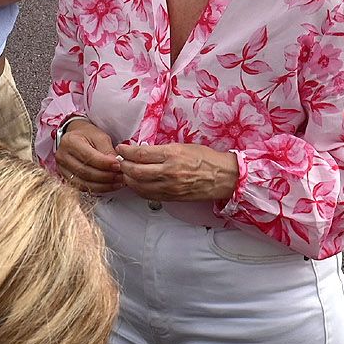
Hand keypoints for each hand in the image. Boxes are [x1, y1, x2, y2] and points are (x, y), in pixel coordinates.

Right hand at [55, 119, 123, 193]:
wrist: (77, 137)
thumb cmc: (88, 135)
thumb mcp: (100, 137)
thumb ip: (107, 151)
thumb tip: (116, 166)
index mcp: (70, 142)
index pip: (88, 156)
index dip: (104, 163)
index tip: (118, 165)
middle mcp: (62, 156)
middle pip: (85, 172)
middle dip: (106, 176)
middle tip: (121, 176)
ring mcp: (62, 169)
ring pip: (84, 183)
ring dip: (104, 185)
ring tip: (118, 182)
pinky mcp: (66, 178)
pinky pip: (83, 188)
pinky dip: (98, 189)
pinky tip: (109, 185)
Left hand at [116, 142, 239, 202]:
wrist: (223, 177)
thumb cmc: (206, 158)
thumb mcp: (183, 146)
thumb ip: (162, 150)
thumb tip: (142, 151)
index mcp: (172, 155)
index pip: (140, 154)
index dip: (126, 151)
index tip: (120, 148)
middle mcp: (169, 172)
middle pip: (135, 172)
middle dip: (123, 166)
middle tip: (119, 161)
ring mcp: (170, 187)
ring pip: (139, 186)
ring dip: (128, 179)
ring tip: (126, 173)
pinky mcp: (172, 198)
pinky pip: (149, 195)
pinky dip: (139, 190)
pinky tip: (137, 184)